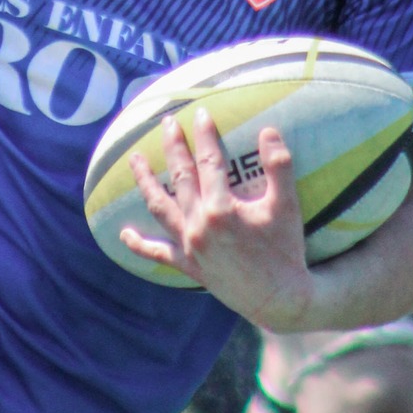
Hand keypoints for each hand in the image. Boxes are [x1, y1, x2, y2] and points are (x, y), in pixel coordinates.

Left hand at [119, 109, 313, 330]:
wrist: (282, 299)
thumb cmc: (286, 250)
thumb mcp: (287, 206)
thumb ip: (279, 166)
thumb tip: (268, 130)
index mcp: (221, 208)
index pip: (208, 162)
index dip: (204, 135)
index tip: (200, 113)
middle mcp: (199, 225)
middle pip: (179, 177)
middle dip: (172, 147)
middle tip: (166, 123)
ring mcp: (191, 246)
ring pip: (160, 208)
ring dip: (146, 182)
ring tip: (134, 160)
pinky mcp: (190, 265)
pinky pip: (159, 253)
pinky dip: (140, 244)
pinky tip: (124, 234)